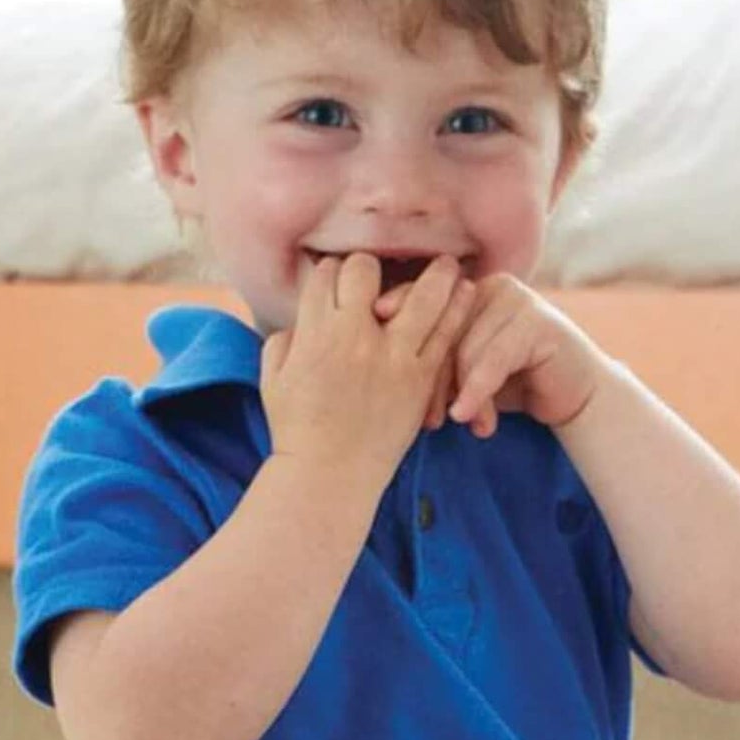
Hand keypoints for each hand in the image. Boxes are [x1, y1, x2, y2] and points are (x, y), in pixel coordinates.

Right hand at [261, 252, 476, 492]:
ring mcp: (393, 357)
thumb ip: (287, 339)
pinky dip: (457, 309)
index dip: (332, 272)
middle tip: (378, 275)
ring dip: (434, 274)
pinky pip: (445, 335)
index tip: (338, 279)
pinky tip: (465, 293)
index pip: (327, 275)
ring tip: (447, 264)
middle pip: (366, 271)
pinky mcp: (420, 380)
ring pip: (421, 296)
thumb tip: (303, 318)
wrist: (330, 476)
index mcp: (315, 333)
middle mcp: (355, 337)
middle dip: (368, 268)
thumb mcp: (273, 378)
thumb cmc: (297, 429)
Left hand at [374, 271, 605, 437]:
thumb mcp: (464, 371)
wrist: (570, 394)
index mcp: (463, 290)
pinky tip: (473, 419)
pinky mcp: (537, 321)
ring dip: (460, 392)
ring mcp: (514, 299)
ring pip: (466, 346)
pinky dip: (480, 391)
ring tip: (460, 424)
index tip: (378, 376)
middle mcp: (487, 286)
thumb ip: (432, 358)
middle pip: (440, 329)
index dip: (398, 340)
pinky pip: (495, 358)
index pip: (419, 306)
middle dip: (430, 380)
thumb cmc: (511, 383)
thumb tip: (375, 368)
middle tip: (427, 421)